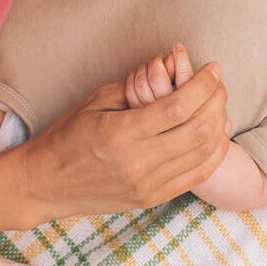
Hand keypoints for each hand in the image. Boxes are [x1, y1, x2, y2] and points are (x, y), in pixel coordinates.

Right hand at [16, 56, 229, 220]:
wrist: (46, 184)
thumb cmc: (68, 135)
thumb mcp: (96, 101)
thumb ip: (137, 85)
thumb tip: (173, 67)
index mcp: (121, 133)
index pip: (178, 106)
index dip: (204, 84)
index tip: (214, 68)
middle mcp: (137, 162)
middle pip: (198, 130)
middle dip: (217, 101)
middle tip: (219, 83)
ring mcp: (147, 184)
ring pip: (203, 153)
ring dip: (219, 125)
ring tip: (220, 105)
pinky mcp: (152, 198)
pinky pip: (197, 176)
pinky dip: (215, 153)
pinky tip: (219, 134)